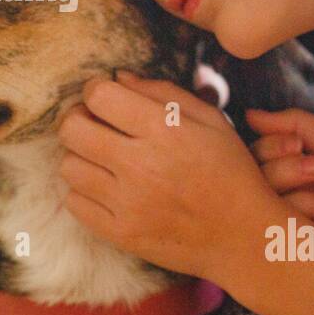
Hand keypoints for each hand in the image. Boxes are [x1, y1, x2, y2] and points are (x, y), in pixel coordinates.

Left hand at [58, 70, 290, 283]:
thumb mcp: (211, 120)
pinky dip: (84, 191)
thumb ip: (163, 92)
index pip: (99, 96)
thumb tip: (119, 77)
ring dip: (81, 156)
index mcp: (165, 131)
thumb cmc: (231, 172)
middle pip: (72, 129)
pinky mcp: (120, 234)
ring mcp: (128, 203)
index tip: (104, 96)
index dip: (95, 89)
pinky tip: (106, 187)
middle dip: (77, 118)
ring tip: (102, 158)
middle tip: (93, 123)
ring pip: (69, 166)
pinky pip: (74, 203)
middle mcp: (141, 165)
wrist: (244, 237)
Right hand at [245, 107, 313, 286]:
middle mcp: (293, 192)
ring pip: (265, 207)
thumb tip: (250, 115)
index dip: (272, 147)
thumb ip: (296, 123)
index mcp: (300, 164)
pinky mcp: (303, 252)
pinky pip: (281, 237)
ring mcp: (297, 223)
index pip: (258, 153)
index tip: (298, 146)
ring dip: (303, 200)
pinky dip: (310, 225)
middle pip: (255, 179)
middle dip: (287, 171)